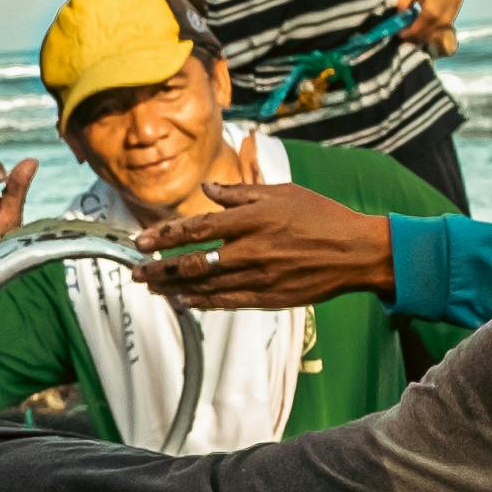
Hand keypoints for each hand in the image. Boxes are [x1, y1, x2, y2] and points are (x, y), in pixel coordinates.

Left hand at [130, 177, 391, 311]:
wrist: (356, 252)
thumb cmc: (321, 215)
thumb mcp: (281, 193)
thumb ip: (240, 193)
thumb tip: (207, 189)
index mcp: (251, 219)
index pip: (196, 229)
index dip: (164, 237)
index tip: (140, 242)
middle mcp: (250, 249)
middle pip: (192, 263)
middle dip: (159, 268)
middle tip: (135, 271)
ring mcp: (258, 277)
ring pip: (205, 285)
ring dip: (174, 287)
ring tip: (152, 287)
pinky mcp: (268, 297)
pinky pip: (226, 301)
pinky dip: (201, 302)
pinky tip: (184, 301)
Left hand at [401, 0, 472, 56]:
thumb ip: (405, 1)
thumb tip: (399, 13)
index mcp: (430, 14)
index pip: (415, 31)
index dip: (404, 33)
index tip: (397, 31)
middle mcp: (440, 22)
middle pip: (423, 37)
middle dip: (412, 36)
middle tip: (403, 29)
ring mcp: (447, 22)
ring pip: (431, 36)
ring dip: (421, 34)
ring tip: (412, 26)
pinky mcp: (451, 20)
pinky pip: (437, 31)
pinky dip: (429, 31)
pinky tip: (423, 22)